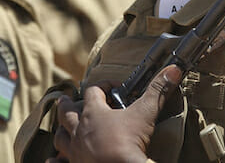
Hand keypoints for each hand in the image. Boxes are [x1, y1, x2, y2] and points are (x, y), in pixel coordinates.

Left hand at [49, 64, 181, 162]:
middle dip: (67, 105)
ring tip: (63, 129)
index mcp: (93, 113)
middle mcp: (79, 130)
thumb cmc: (128, 143)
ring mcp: (74, 151)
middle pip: (67, 113)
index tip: (115, 88)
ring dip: (62, 132)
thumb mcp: (145, 114)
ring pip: (60, 138)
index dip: (103, 86)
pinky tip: (51, 161)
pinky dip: (55, 162)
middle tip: (65, 99)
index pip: (93, 91)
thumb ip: (157, 91)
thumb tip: (173, 69)